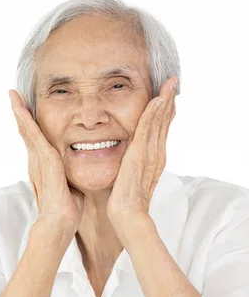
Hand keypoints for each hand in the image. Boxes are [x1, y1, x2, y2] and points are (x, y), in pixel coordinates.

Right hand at [9, 89, 84, 235]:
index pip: (35, 140)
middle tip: (13, 95)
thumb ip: (70, 177)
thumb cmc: (66, 210)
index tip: (25, 109)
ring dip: (20, 112)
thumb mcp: (70, 187)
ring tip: (14, 96)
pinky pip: (34, 136)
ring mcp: (37, 161)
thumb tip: (77, 175)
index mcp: (43, 166)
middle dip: (20, 113)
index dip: (30, 124)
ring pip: (27, 131)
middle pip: (26, 132)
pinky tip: (22, 109)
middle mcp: (36, 161)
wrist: (58, 223)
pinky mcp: (44, 161)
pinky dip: (27, 121)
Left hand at [106, 75, 177, 225]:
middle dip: (168, 101)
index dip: (164, 111)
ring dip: (164, 101)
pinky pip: (148, 130)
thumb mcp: (128, 177)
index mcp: (153, 158)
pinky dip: (154, 114)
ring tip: (169, 84)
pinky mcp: (140, 155)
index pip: (159, 129)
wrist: (126, 215)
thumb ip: (130, 166)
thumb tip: (127, 159)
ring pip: (159, 122)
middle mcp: (155, 154)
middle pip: (164, 122)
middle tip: (172, 81)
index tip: (166, 95)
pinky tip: (157, 100)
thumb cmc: (124, 200)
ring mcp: (150, 154)